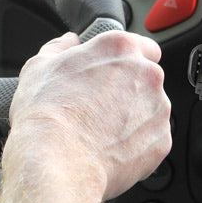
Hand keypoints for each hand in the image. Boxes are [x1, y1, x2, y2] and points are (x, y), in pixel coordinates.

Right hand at [4, 30, 170, 198]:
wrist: (58, 160)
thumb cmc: (47, 113)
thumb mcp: (40, 67)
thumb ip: (61, 47)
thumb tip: (69, 41)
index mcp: (121, 49)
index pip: (144, 47)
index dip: (128, 62)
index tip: (116, 75)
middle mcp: (147, 74)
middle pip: (148, 79)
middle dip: (130, 91)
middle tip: (100, 107)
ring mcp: (158, 108)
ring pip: (151, 110)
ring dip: (135, 117)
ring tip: (102, 131)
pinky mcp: (161, 140)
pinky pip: (152, 139)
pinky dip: (137, 144)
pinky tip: (111, 148)